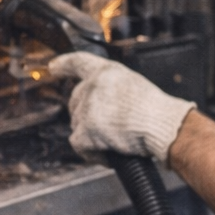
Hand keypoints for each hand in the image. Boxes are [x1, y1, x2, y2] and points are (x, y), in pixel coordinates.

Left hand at [49, 52, 195, 165]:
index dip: (64, 64)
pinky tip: (109, 152)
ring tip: (116, 140)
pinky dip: (93, 152)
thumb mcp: (134, 86)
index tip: (54, 67)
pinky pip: (79, 144)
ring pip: (76, 124)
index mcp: (106, 71)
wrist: (159, 124)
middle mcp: (92, 85)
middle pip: (75, 101)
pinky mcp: (86, 130)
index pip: (78, 62)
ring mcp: (86, 108)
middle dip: (86, 116)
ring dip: (92, 135)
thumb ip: (112, 89)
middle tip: (108, 127)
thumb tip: (101, 106)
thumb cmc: (155, 110)